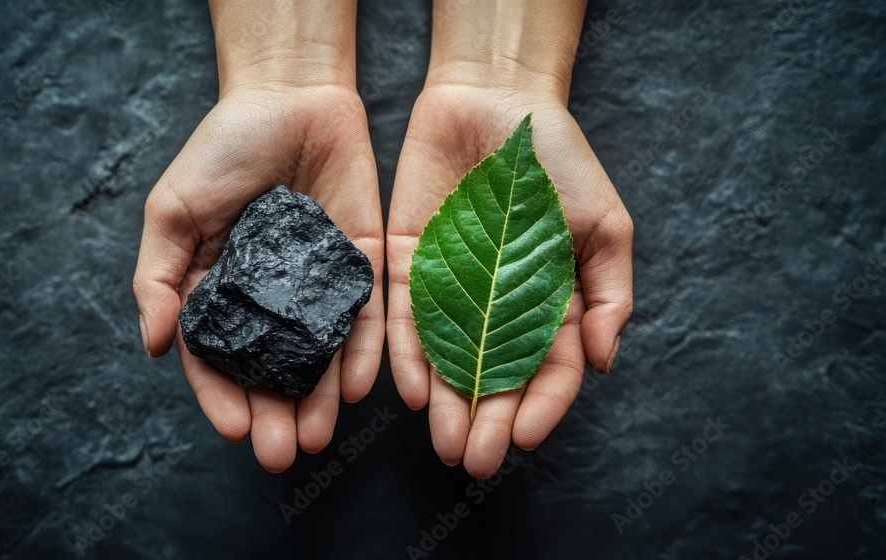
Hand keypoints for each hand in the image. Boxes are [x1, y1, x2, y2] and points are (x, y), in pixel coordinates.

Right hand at [134, 0, 382, 472]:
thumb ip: (158, 276)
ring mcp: (318, 287)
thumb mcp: (173, 208)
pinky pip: (366, 318)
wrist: (291, 96)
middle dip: (275, 415)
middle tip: (281, 454)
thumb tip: (148, 345)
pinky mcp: (362, 266)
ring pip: (320, 356)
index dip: (221, 396)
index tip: (236, 429)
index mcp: (221, 290)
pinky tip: (355, 388)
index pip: (217, 357)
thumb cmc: (225, 148)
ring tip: (315, 437)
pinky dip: (362, 354)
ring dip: (318, 400)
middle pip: (272, 370)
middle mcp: (271, 299)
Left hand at [387, 84, 632, 476]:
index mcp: (549, 303)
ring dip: (446, 404)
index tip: (524, 437)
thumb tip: (605, 362)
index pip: (549, 369)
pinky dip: (408, 354)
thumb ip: (609, 292)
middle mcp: (497, 306)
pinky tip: (413, 390)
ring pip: (447, 358)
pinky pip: (404, 318)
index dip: (541, 406)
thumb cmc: (559, 160)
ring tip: (445, 442)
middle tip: (474, 461)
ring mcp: (451, 288)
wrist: (496, 100)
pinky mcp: (408, 264)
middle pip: (493, 376)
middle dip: (486, 421)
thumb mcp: (603, 224)